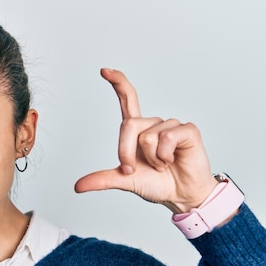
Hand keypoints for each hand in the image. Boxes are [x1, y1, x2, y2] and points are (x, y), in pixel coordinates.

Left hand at [74, 68, 218, 213]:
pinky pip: (168, 137)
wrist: (181, 194)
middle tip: (135, 169)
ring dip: (152, 158)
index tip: (104, 70)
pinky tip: (173, 160)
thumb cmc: (156, 183)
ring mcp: (171, 125)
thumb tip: (77, 186)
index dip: (118, 83)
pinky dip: (166, 155)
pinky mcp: (188, 130)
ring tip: (162, 164)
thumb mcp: (125, 181)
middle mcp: (153, 124)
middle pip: (128, 125)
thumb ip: (102, 179)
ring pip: (148, 136)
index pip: (128, 100)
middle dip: (126, 152)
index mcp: (138, 131)